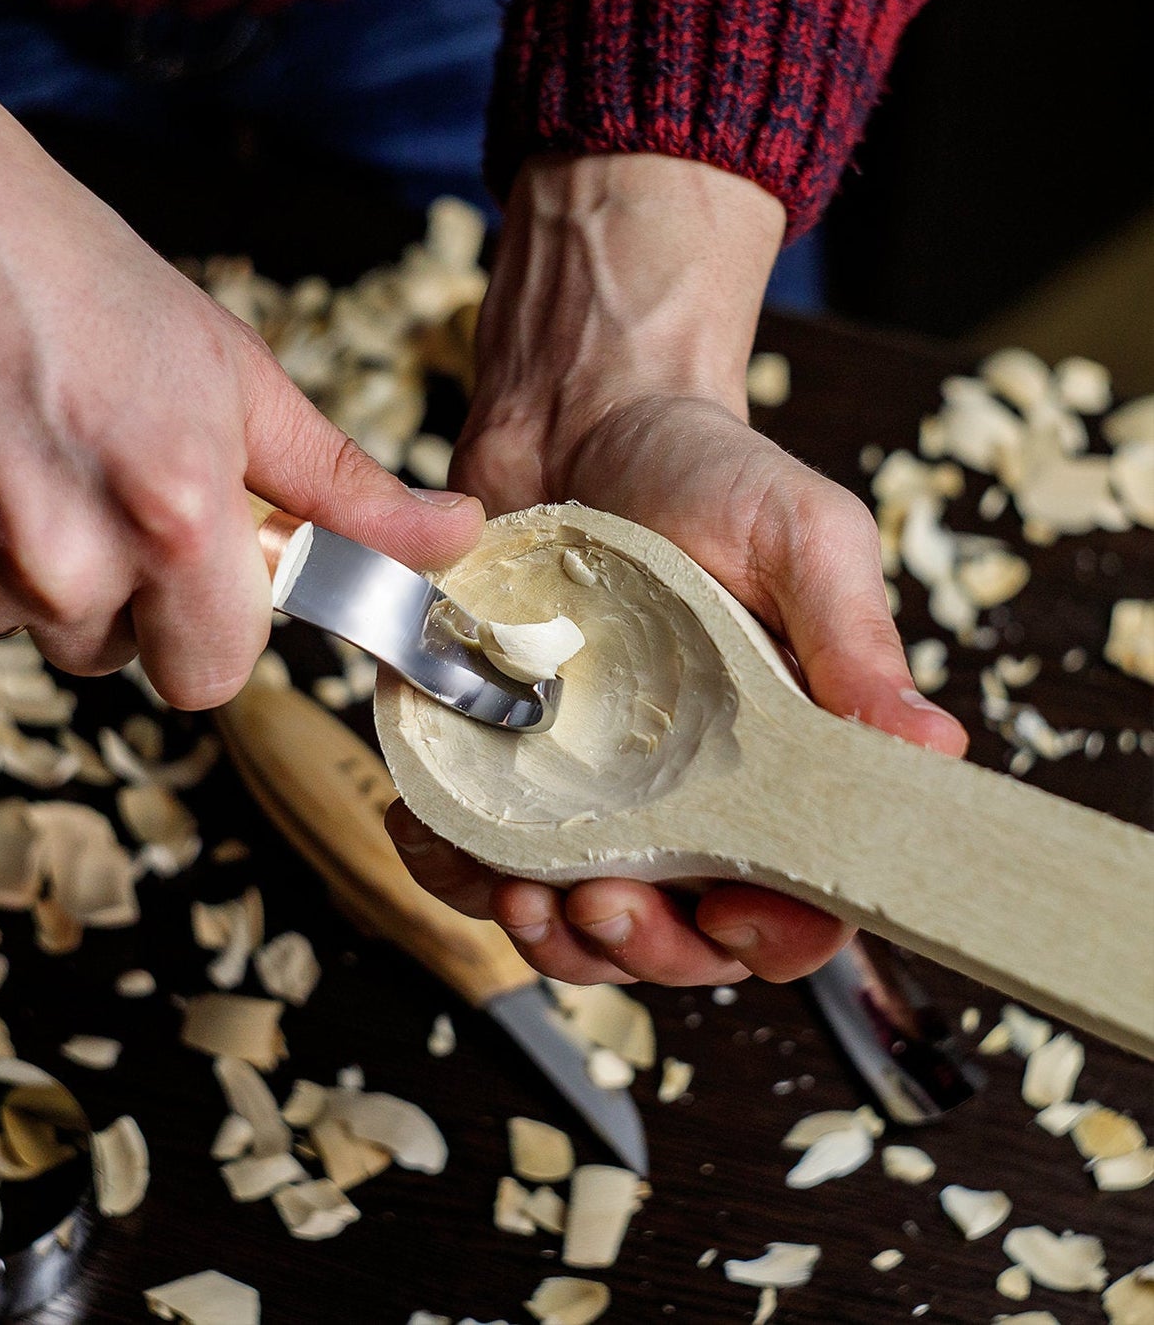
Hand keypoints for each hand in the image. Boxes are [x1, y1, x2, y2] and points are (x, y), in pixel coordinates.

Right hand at [0, 0, 483, 707]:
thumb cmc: (62, 264)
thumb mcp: (229, 369)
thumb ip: (341, 484)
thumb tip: (453, 538)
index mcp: (172, 519)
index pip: (215, 677)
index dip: (212, 627)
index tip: (198, 569)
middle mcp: (61, 567)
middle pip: (113, 655)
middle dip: (121, 595)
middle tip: (95, 480)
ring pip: (22, 627)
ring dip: (27, 567)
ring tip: (9, 447)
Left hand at [388, 154, 965, 987]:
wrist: (584, 421)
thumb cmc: (709, 479)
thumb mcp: (804, 540)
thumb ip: (854, 644)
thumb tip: (932, 748)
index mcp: (770, 769)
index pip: (791, 899)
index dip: (770, 936)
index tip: (731, 917)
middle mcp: (678, 800)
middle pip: (671, 937)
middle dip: (634, 948)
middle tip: (601, 905)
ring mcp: (579, 790)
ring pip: (565, 915)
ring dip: (541, 933)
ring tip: (519, 893)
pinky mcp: (491, 759)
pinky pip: (468, 848)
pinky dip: (450, 864)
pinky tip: (438, 840)